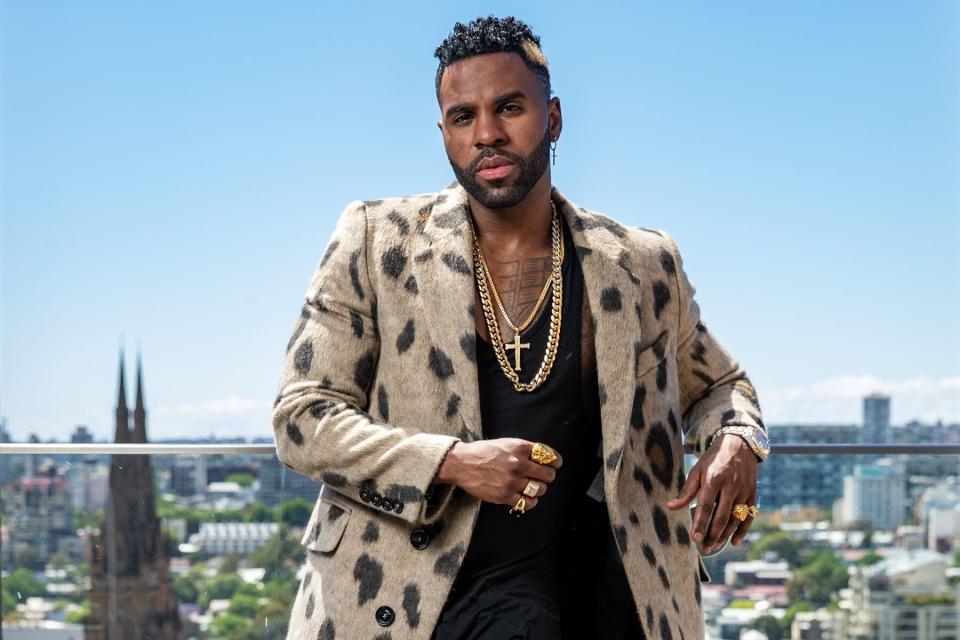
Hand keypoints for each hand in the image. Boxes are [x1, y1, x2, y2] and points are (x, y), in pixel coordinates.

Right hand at [436, 439, 562, 510]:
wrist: (462, 463)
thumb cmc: (484, 452)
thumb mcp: (506, 443)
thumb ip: (525, 450)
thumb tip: (545, 459)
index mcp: (520, 447)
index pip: (550, 456)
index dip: (556, 462)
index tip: (555, 465)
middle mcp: (518, 463)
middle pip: (548, 475)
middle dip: (547, 476)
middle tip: (541, 477)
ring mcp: (512, 481)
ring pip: (540, 489)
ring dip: (538, 489)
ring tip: (531, 486)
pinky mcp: (505, 495)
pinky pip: (528, 503)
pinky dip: (530, 501)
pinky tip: (525, 497)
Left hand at [665, 435, 757, 554]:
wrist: (739, 445)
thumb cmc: (714, 459)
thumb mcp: (697, 470)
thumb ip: (686, 491)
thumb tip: (671, 506)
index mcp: (714, 479)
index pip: (706, 506)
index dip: (700, 523)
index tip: (694, 539)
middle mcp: (731, 486)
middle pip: (721, 516)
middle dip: (712, 535)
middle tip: (703, 549)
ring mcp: (744, 491)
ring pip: (735, 519)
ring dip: (725, 535)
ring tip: (714, 547)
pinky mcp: (753, 494)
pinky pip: (749, 516)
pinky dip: (743, 531)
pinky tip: (734, 542)